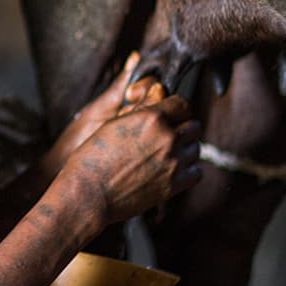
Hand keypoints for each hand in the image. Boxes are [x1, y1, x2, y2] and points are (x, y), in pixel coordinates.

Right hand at [51, 54, 203, 226]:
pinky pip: (196, 172)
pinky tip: (171, 170)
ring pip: (196, 148)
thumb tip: (159, 92)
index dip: (176, 109)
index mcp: (152, 118)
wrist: (89, 193)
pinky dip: (187, 171)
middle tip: (167, 137)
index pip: (182, 104)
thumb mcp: (115, 123)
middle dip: (182, 129)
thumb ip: (142, 109)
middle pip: (194, 126)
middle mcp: (168, 137)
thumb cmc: (94, 158)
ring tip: (166, 155)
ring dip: (184, 150)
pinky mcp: (174, 185)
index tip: (171, 116)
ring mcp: (174, 162)